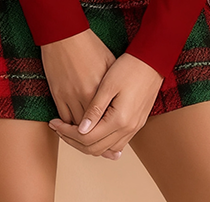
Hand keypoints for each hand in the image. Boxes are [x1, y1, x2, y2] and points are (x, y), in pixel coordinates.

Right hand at [40, 28, 115, 146]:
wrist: (64, 34)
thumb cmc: (89, 45)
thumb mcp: (109, 62)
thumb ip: (114, 85)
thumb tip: (120, 101)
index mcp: (101, 89)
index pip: (106, 121)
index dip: (109, 134)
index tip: (111, 142)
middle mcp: (85, 96)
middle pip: (91, 129)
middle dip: (95, 141)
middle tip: (99, 146)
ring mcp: (69, 96)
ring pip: (75, 127)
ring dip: (79, 136)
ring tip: (85, 139)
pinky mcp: (57, 93)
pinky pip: (63, 118)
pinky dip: (68, 125)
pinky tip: (72, 127)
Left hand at [48, 52, 164, 160]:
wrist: (153, 61)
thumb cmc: (130, 67)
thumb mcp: (108, 85)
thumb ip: (94, 109)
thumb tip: (80, 129)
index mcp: (119, 119)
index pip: (87, 138)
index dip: (67, 133)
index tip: (56, 124)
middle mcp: (128, 129)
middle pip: (95, 148)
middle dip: (74, 141)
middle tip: (60, 129)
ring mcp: (134, 128)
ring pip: (106, 149)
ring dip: (87, 144)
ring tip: (72, 131)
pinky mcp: (137, 123)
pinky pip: (117, 142)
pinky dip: (102, 142)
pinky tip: (93, 133)